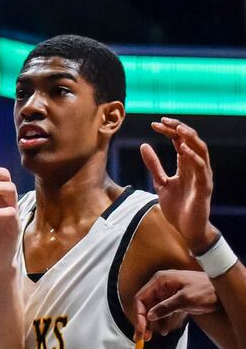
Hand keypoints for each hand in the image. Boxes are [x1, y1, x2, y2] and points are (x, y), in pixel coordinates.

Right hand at [134, 269, 217, 340]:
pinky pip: (163, 311)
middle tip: (140, 338)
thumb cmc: (206, 290)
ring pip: (153, 310)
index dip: (139, 315)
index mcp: (160, 281)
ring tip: (149, 337)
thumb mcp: (186, 299)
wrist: (223, 289)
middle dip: (143, 322)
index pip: (141, 299)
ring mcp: (167, 293)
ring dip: (151, 324)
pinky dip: (161, 321)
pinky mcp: (174, 300)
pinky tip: (164, 331)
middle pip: (145, 305)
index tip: (141, 329)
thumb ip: (166, 307)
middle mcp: (161, 286)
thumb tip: (150, 316)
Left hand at [141, 117, 216, 253]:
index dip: (169, 131)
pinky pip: (202, 168)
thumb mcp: (160, 183)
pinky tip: (183, 150)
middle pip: (191, 141)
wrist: (186, 228)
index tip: (154, 124)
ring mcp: (202, 176)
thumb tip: (143, 145)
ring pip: (201, 150)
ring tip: (178, 129)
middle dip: (179, 129)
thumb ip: (154, 165)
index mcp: (186, 165)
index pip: (180, 141)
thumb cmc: (177, 207)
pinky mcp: (204, 187)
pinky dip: (193, 158)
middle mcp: (196, 167)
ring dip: (190, 138)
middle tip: (164, 120)